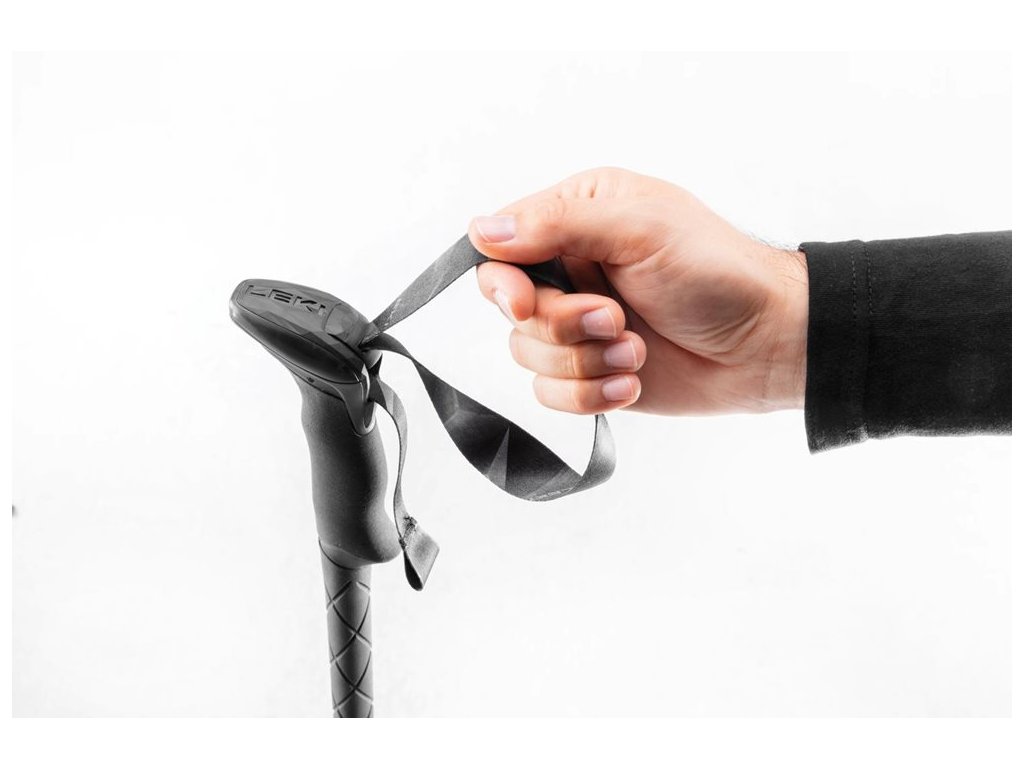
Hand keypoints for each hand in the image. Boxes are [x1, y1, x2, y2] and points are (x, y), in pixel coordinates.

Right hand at [470, 167, 807, 415]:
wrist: (768, 344)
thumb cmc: (719, 272)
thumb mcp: (640, 228)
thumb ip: (558, 224)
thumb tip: (483, 230)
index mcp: (578, 218)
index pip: (501, 248)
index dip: (503, 283)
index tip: (523, 304)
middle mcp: (574, 270)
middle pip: (512, 311)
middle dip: (563, 326)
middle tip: (616, 320)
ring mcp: (582, 325)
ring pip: (530, 356)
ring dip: (585, 362)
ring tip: (636, 352)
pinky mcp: (594, 371)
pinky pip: (553, 395)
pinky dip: (591, 395)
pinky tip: (632, 382)